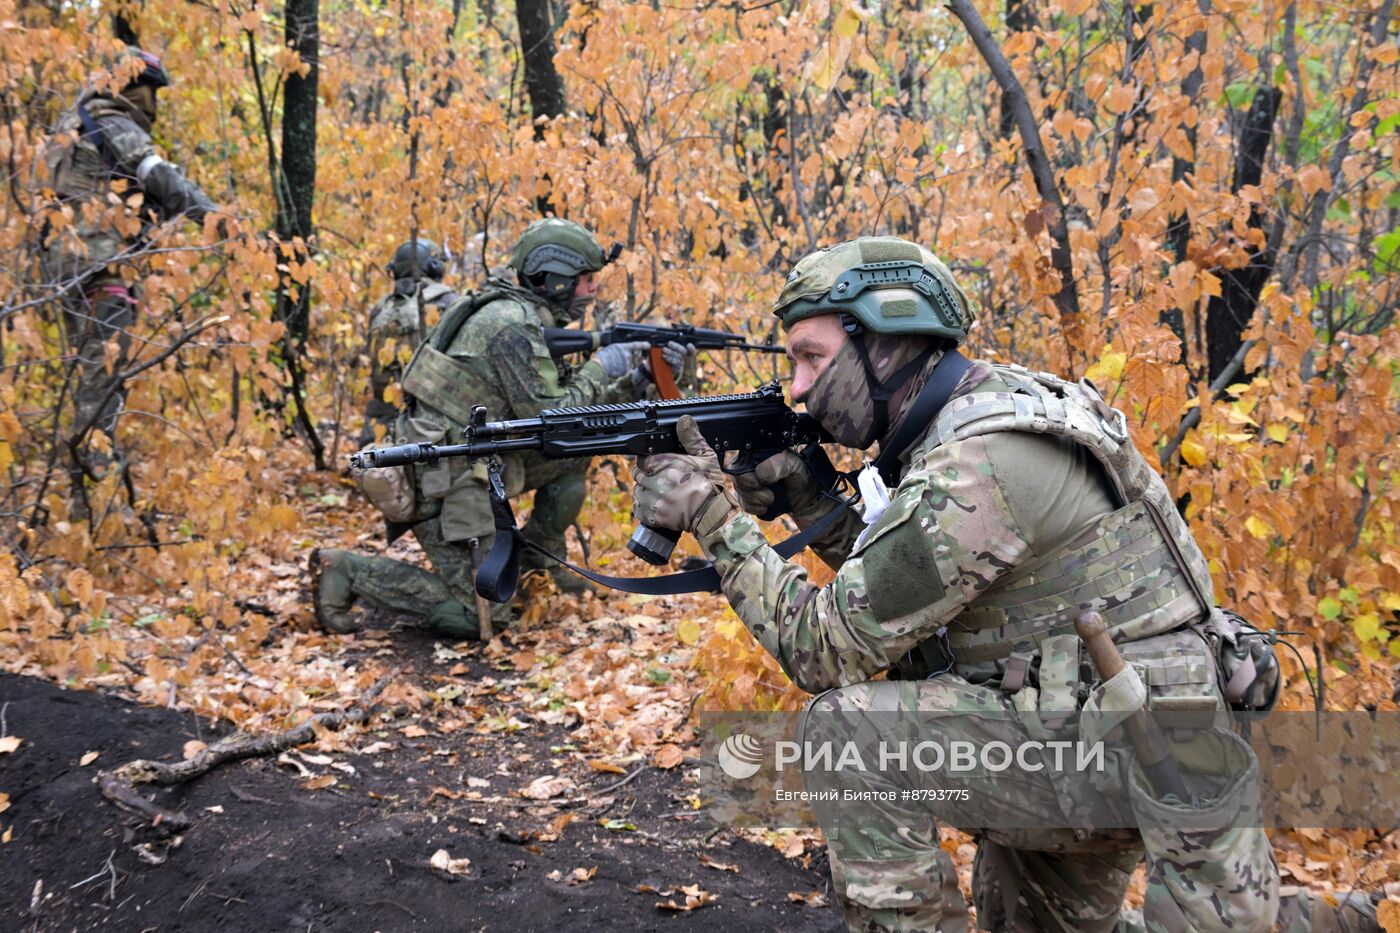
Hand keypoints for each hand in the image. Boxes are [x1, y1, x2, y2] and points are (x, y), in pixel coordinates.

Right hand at [596, 340, 648, 378]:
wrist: (600, 366)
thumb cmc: (603, 356)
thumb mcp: (611, 348)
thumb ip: (620, 349)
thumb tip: (624, 351)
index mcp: (623, 347)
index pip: (635, 345)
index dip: (643, 345)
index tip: (648, 345)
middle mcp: (627, 355)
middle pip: (631, 357)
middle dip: (627, 358)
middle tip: (617, 359)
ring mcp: (627, 364)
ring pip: (628, 364)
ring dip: (622, 365)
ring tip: (613, 364)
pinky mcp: (625, 371)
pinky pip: (625, 371)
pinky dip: (620, 371)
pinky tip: (613, 369)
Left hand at [632, 415, 737, 536]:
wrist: (713, 514)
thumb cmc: (711, 486)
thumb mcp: (706, 458)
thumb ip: (692, 438)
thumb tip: (684, 420)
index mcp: (669, 466)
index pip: (644, 460)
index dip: (648, 463)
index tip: (654, 466)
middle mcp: (659, 483)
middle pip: (638, 476)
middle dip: (646, 476)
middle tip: (659, 480)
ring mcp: (656, 502)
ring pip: (638, 493)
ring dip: (644, 492)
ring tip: (658, 493)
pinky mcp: (655, 518)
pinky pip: (639, 510)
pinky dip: (644, 508)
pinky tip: (655, 505)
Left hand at [637, 341, 698, 390]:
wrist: (651, 366)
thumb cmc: (657, 355)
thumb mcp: (660, 348)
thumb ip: (664, 343)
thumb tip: (662, 336)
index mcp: (680, 350)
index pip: (690, 350)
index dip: (691, 348)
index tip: (688, 345)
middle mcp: (682, 357)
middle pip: (684, 351)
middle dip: (676, 346)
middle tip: (669, 343)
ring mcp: (679, 363)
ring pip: (679, 356)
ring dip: (671, 352)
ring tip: (664, 350)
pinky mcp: (676, 368)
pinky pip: (675, 363)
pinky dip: (670, 358)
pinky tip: (664, 356)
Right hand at [732, 449, 819, 516]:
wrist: (803, 496)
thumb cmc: (798, 475)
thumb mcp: (794, 464)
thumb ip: (778, 463)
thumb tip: (760, 474)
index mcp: (757, 453)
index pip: (740, 462)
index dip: (751, 476)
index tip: (767, 482)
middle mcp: (747, 466)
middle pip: (737, 479)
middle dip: (754, 491)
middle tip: (770, 494)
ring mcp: (745, 482)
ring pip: (739, 493)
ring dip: (757, 501)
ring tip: (771, 498)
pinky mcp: (746, 497)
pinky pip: (743, 504)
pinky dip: (755, 508)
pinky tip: (766, 506)